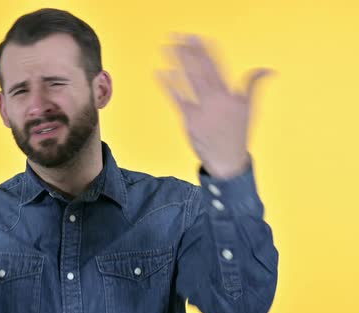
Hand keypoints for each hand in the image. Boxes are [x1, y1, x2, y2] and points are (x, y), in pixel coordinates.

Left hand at [158, 34, 271, 178]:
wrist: (228, 160)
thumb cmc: (236, 133)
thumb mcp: (249, 108)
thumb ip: (253, 85)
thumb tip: (268, 70)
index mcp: (230, 93)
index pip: (215, 65)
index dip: (204, 50)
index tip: (194, 37)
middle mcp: (217, 98)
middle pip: (200, 69)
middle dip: (188, 51)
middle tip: (177, 36)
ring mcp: (203, 109)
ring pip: (189, 80)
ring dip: (178, 62)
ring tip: (168, 48)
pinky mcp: (190, 120)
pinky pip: (178, 99)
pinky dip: (170, 86)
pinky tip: (161, 73)